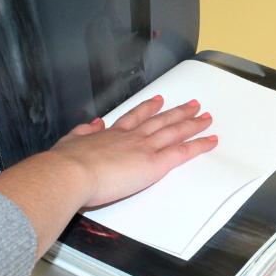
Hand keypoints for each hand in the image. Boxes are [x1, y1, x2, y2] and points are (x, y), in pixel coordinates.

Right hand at [0, 96, 217, 257]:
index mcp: (109, 134)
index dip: (147, 109)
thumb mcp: (69, 142)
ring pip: (174, 131)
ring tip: (206, 116)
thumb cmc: (64, 165)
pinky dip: (199, 144)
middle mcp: (130, 137)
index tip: (157, 101)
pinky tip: (211, 139)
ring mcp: (144, 147)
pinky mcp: (154, 163)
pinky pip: (183, 151)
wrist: (69, 173)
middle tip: (191, 105)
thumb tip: (93, 124)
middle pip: (159, 121)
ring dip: (192, 123)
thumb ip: (83, 133)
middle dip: (176, 112)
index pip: (133, 118)